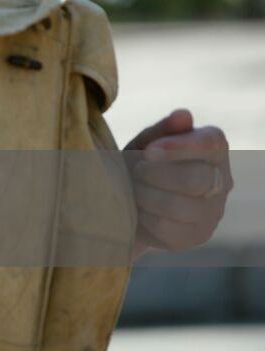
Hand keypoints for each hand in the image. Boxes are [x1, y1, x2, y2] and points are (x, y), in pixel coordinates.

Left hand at [124, 109, 231, 256]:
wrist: (129, 200)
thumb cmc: (142, 163)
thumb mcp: (146, 142)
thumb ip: (163, 129)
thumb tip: (184, 114)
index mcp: (213, 150)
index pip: (212, 144)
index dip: (180, 146)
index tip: (149, 150)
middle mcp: (222, 180)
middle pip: (197, 179)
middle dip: (157, 173)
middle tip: (137, 170)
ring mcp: (213, 212)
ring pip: (179, 206)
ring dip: (146, 194)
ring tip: (134, 187)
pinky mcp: (198, 235)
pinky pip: (168, 227)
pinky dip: (144, 215)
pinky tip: (139, 208)